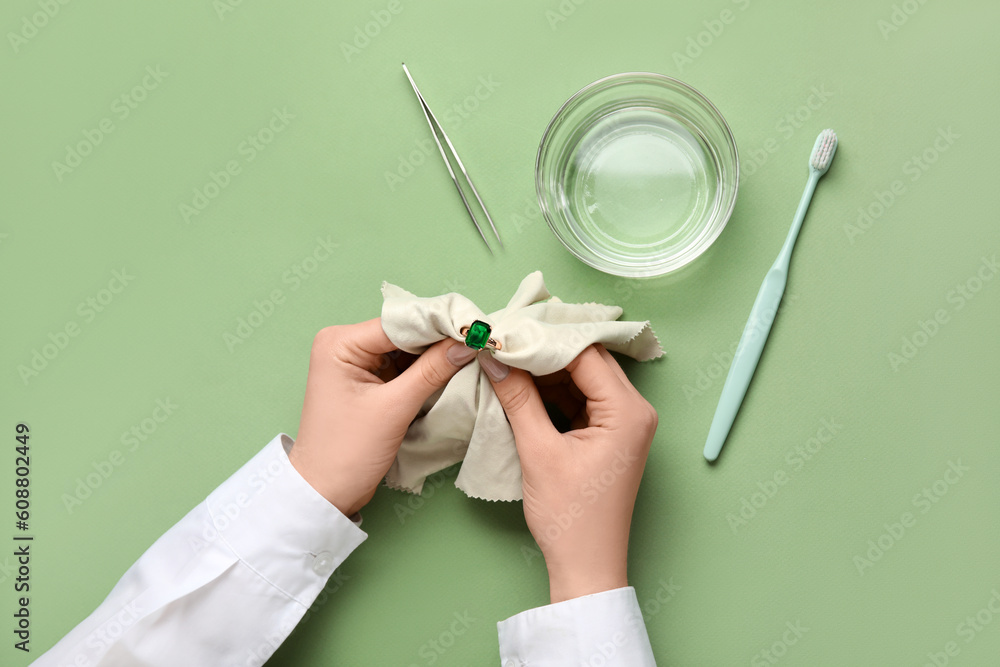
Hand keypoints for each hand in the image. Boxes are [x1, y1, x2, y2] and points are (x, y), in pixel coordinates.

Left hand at [288, 318, 476, 516]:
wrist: (326, 493)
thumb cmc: (347, 452)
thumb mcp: (394, 409)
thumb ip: (431, 371)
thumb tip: (466, 344)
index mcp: (340, 343)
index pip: (400, 323)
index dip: (439, 325)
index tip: (476, 329)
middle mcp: (346, 345)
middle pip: (405, 333)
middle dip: (440, 339)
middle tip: (480, 341)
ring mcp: (357, 363)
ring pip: (408, 350)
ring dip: (437, 355)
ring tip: (473, 353)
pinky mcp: (369, 381)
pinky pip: (404, 367)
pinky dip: (427, 370)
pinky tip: (454, 369)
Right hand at [481, 344, 656, 602]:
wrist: (586, 565)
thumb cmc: (570, 516)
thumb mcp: (538, 451)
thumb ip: (517, 398)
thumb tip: (493, 357)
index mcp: (628, 411)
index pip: (584, 353)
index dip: (544, 338)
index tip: (507, 329)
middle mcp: (635, 409)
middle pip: (587, 360)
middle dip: (545, 349)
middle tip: (504, 337)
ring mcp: (624, 422)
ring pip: (582, 376)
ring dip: (546, 369)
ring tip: (506, 356)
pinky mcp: (609, 434)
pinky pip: (580, 397)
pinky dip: (553, 390)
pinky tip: (521, 383)